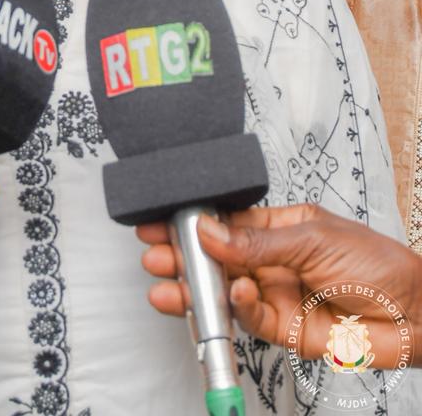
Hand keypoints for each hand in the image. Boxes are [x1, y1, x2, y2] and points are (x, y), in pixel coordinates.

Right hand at [137, 205, 421, 367]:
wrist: (414, 315)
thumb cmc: (377, 263)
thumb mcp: (313, 238)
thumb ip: (256, 239)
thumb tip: (209, 229)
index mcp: (280, 225)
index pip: (227, 221)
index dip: (194, 222)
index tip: (162, 221)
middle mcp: (273, 259)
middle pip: (217, 258)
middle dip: (183, 257)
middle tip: (154, 254)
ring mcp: (276, 294)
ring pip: (224, 291)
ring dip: (195, 288)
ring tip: (167, 284)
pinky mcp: (283, 328)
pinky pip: (248, 319)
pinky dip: (235, 308)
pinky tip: (232, 296)